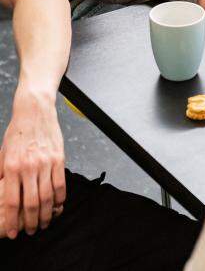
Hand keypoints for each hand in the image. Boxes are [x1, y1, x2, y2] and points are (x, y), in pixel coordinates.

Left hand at [0, 88, 65, 237]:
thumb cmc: (17, 132)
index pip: (11, 201)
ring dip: (47, 214)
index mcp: (11, 167)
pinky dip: (60, 198)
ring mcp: (45, 163)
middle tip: (31, 231)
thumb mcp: (2, 153)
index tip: (12, 232)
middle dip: (30, 222)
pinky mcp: (59, 158)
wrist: (34, 111)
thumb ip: (1, 174)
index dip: (12, 220)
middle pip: (31, 203)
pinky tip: (58, 205)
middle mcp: (28, 168)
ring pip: (47, 196)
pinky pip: (60, 183)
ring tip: (45, 223)